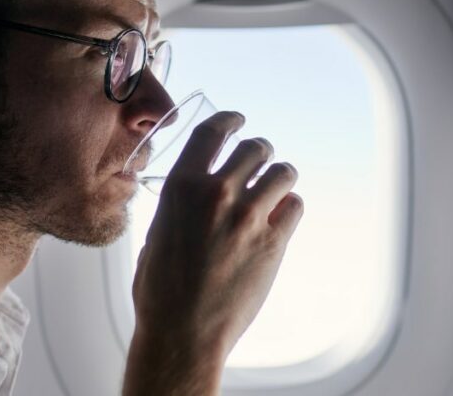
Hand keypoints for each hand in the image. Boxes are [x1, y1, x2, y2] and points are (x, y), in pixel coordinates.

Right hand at [123, 111, 303, 394]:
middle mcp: (216, 194)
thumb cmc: (160, 291)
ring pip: (283, 172)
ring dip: (281, 176)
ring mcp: (248, 217)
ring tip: (277, 187)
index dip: (229, 120)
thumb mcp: (157, 233)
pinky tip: (281, 218)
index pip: (211, 132)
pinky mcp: (274, 242)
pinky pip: (295, 206)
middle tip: (261, 160)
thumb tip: (192, 196)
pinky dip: (290, 208)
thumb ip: (178, 207)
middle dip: (260, 151)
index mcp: (181, 187)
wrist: (183, 332)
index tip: (239, 120)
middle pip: (254, 148)